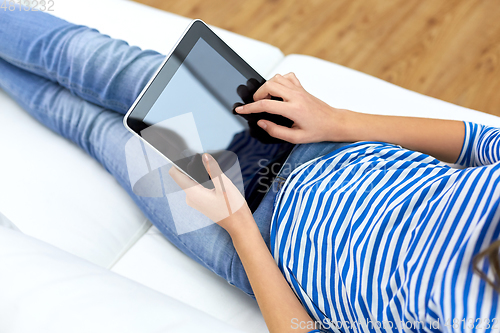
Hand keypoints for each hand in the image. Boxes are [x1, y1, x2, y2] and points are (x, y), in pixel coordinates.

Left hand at [168, 153, 252, 233]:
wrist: (239, 225)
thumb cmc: (233, 207)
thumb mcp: (225, 185)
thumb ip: (213, 169)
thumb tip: (204, 156)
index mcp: (193, 193)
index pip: (175, 174)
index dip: (179, 163)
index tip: (188, 156)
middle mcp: (190, 198)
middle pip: (184, 176)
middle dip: (193, 167)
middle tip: (206, 160)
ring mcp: (195, 201)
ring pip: (191, 181)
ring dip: (199, 173)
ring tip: (211, 169)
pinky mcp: (200, 202)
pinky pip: (196, 187)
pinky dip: (202, 180)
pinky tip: (213, 180)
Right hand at [235, 73, 351, 143]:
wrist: (334, 123)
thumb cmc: (318, 131)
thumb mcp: (295, 138)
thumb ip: (276, 131)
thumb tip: (262, 123)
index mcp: (294, 110)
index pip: (266, 104)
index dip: (250, 107)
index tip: (240, 109)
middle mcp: (296, 96)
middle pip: (269, 85)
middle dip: (257, 94)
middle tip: (256, 105)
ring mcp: (299, 90)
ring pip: (277, 78)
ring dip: (267, 87)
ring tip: (266, 99)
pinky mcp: (302, 87)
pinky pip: (287, 76)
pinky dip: (279, 81)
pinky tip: (278, 91)